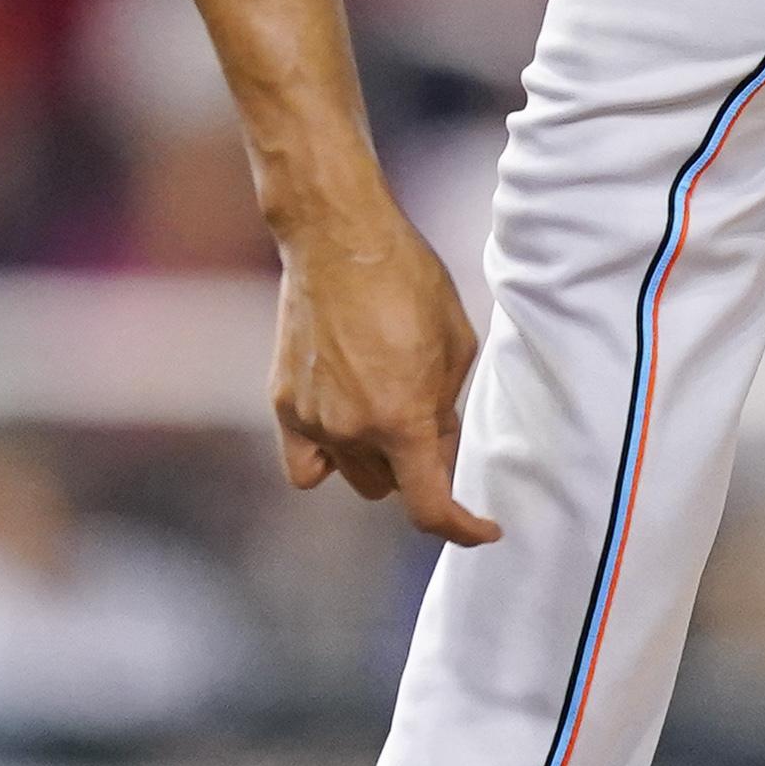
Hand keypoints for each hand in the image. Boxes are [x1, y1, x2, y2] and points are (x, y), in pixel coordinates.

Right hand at [269, 182, 494, 545]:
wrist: (337, 237)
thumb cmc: (407, 279)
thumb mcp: (456, 345)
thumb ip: (445, 408)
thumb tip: (435, 446)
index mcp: (401, 420)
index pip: (428, 509)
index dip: (461, 528)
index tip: (481, 528)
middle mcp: (351, 430)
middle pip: (390, 487)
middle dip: (416, 466)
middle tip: (428, 418)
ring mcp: (311, 419)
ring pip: (349, 476)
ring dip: (374, 458)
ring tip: (383, 406)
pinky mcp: (283, 402)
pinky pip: (306, 461)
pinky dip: (326, 456)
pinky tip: (342, 422)